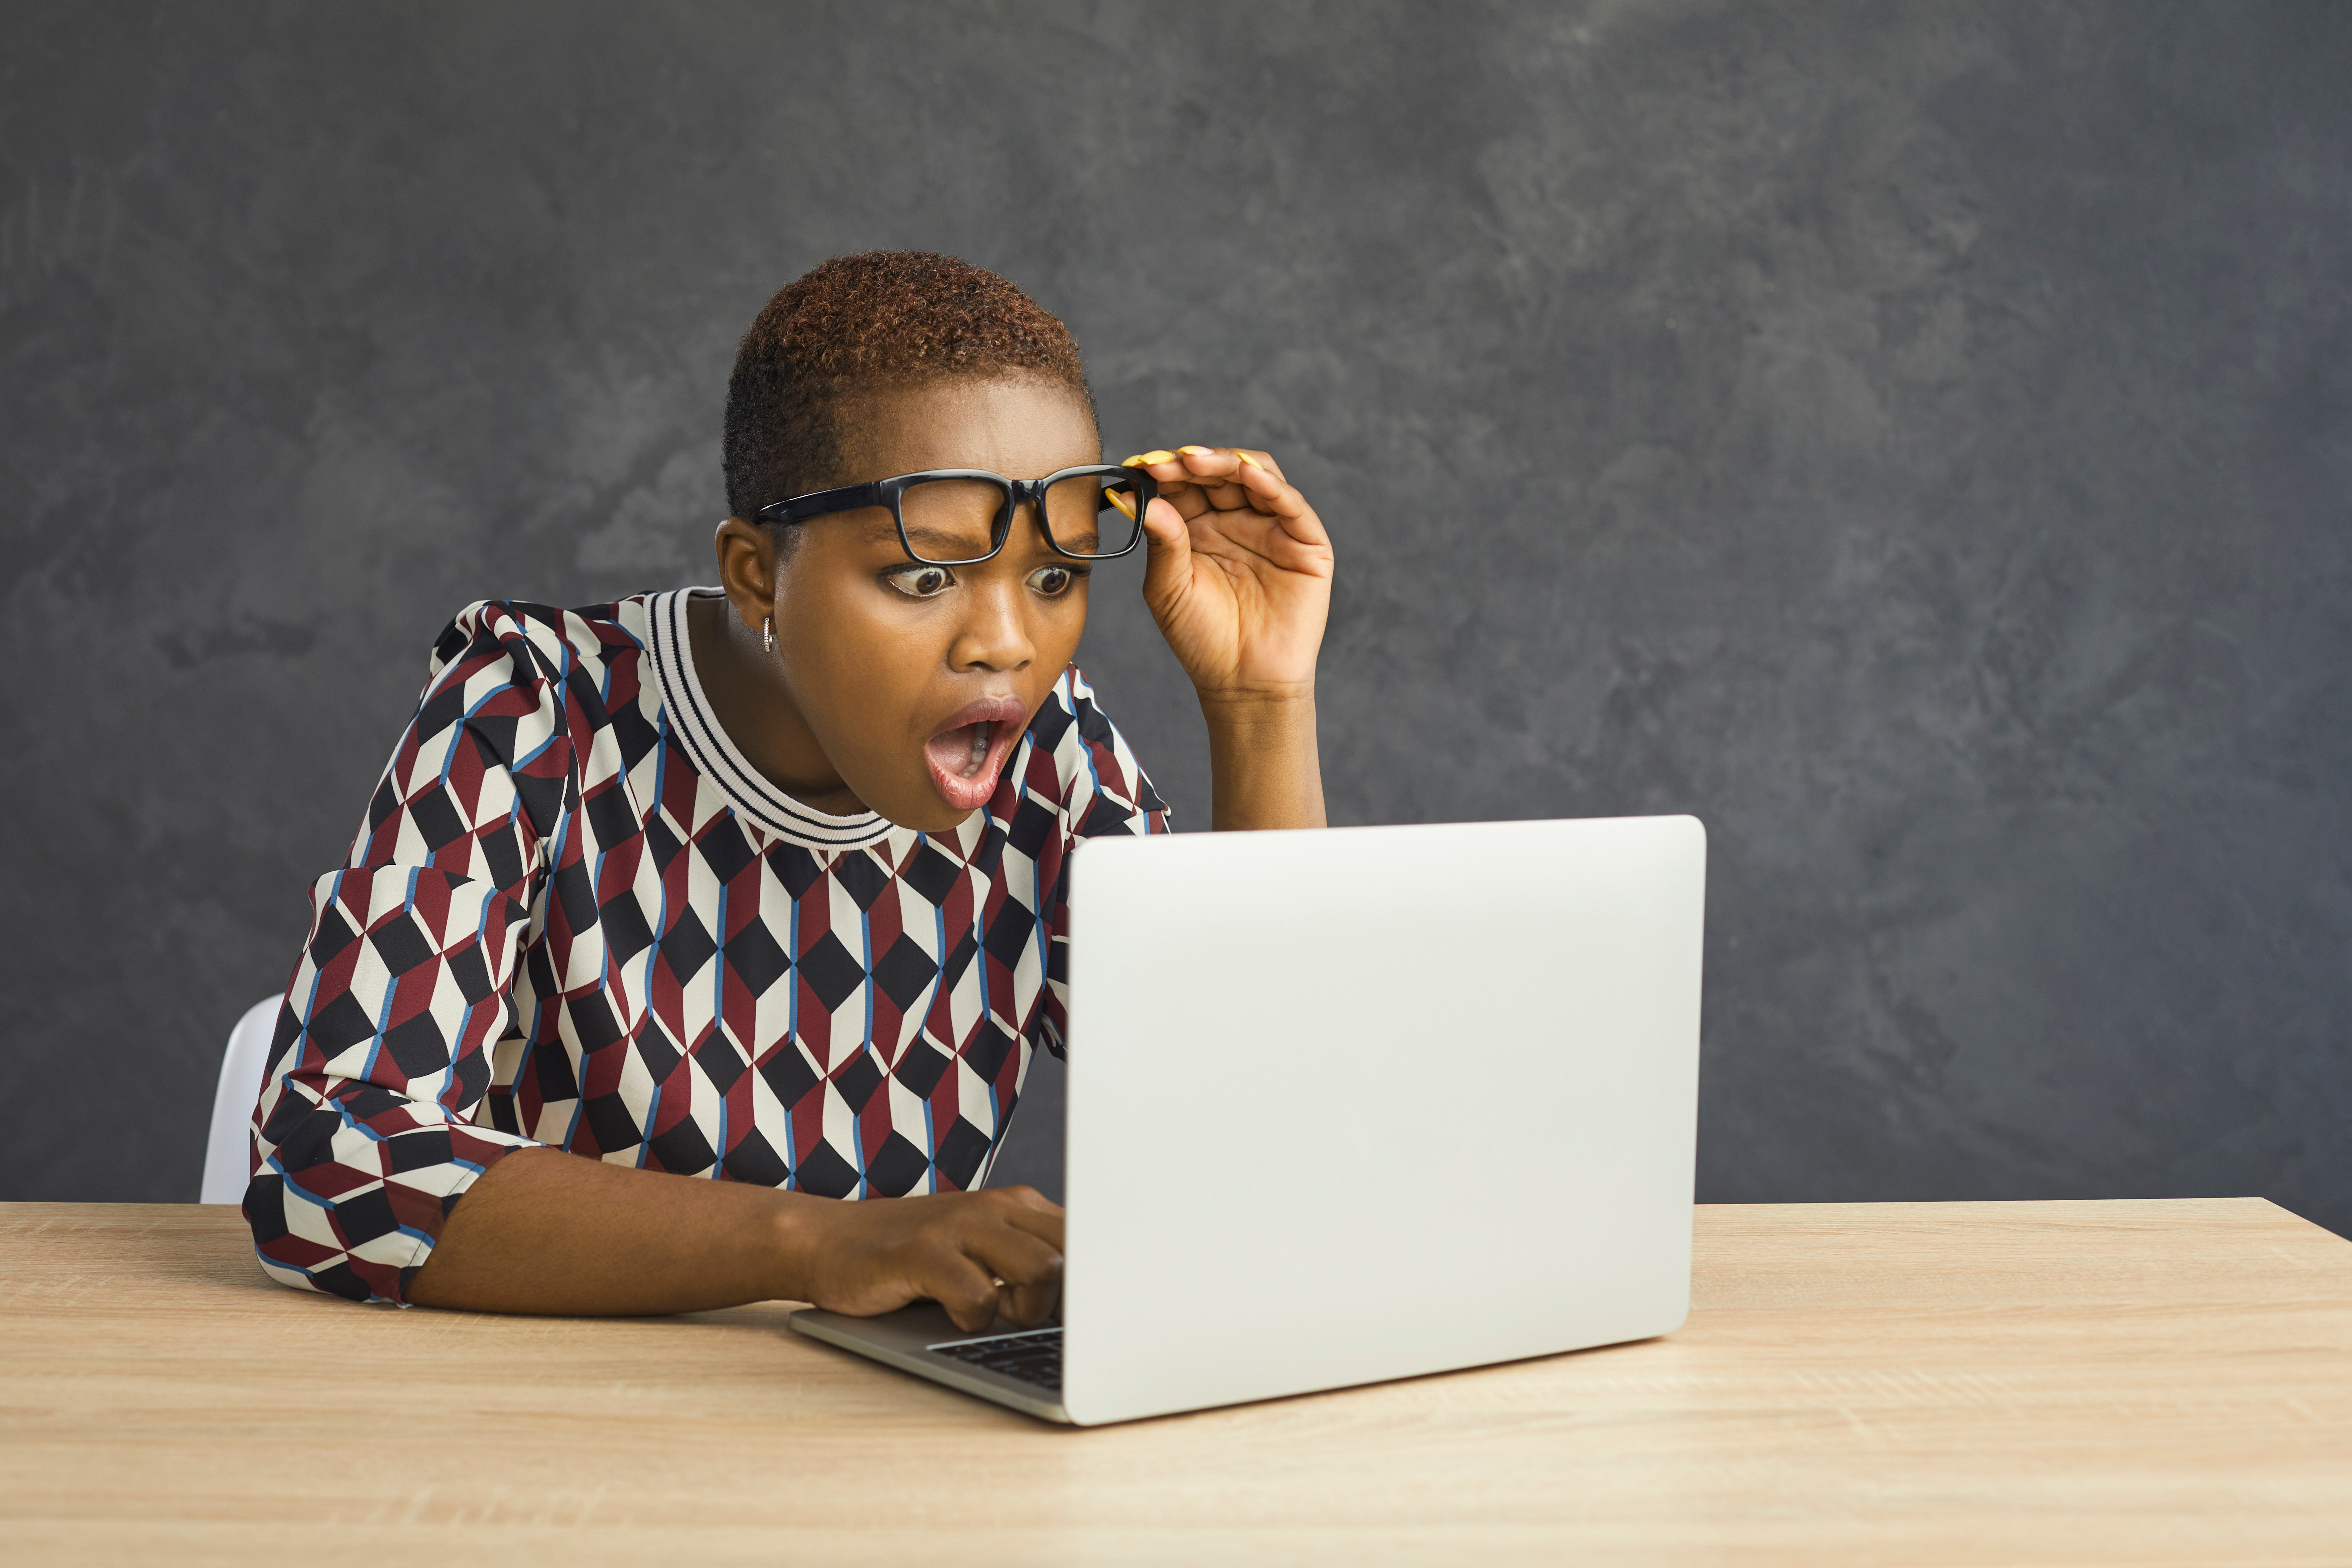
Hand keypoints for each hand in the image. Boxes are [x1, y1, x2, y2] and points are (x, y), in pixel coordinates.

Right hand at [794, 1186, 1064, 1331]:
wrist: (827, 1241)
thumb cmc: (912, 1255)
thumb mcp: (980, 1247)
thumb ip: (1029, 1258)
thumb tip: (1090, 1305)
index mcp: (1018, 1205)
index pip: (1088, 1238)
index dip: (1096, 1282)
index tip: (1089, 1316)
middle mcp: (995, 1206)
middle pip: (1075, 1252)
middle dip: (1065, 1299)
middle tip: (1029, 1317)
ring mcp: (958, 1226)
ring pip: (1041, 1269)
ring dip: (1026, 1309)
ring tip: (995, 1312)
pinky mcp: (921, 1253)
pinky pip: (979, 1297)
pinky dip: (974, 1320)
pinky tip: (952, 1315)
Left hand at [1120, 446, 1333, 699]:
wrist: (1242, 682)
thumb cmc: (1201, 638)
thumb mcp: (1169, 588)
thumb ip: (1161, 540)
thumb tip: (1140, 497)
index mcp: (1200, 528)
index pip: (1186, 485)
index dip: (1165, 471)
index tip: (1139, 466)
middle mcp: (1237, 521)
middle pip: (1218, 473)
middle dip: (1191, 462)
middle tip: (1164, 463)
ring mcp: (1272, 528)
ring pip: (1255, 476)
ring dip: (1225, 462)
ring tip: (1195, 461)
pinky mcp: (1305, 543)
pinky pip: (1290, 504)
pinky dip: (1269, 483)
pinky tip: (1245, 473)